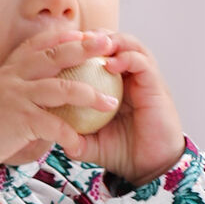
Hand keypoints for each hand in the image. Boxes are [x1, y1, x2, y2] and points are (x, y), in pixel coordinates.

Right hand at [0, 28, 124, 170]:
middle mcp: (15, 76)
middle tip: (110, 45)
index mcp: (11, 67)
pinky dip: (68, 135)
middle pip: (57, 56)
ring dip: (89, 95)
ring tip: (110, 102)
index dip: (67, 36)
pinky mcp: (18, 120)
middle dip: (86, 48)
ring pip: (61, 88)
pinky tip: (79, 143)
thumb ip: (25, 87)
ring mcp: (17, 96)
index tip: (89, 33)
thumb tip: (51, 90)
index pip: (42, 43)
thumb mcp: (0, 93)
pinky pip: (52, 125)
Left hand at [73, 31, 186, 184]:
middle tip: (76, 38)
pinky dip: (127, 58)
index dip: (81, 46)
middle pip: (113, 41)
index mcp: (113, 84)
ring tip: (93, 44)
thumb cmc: (120, 151)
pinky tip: (109, 64)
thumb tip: (48, 133)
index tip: (60, 47)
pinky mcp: (156, 85)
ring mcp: (144, 79)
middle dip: (94, 36)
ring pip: (130, 45)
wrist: (148, 167)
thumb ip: (71, 135)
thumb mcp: (89, 143)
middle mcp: (130, 76)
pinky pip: (143, 63)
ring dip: (112, 40)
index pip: (97, 54)